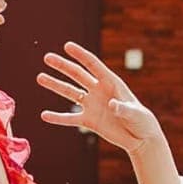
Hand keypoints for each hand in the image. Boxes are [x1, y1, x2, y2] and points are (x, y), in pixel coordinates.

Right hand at [39, 42, 165, 153]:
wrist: (140, 137)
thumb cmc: (142, 121)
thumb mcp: (135, 114)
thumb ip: (123, 108)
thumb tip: (112, 105)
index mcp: (111, 83)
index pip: (93, 65)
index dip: (81, 55)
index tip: (67, 46)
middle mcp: (98, 91)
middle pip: (77, 75)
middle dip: (62, 66)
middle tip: (47, 57)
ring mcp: (92, 105)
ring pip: (70, 92)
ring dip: (55, 85)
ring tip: (40, 77)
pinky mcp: (89, 121)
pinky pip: (70, 119)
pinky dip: (58, 118)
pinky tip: (45, 115)